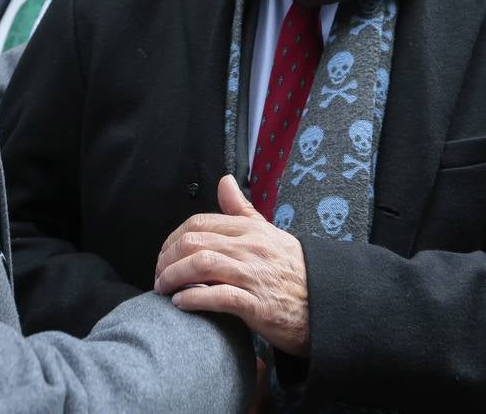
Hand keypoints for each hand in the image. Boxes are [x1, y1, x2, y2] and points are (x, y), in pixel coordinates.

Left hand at [154, 175, 309, 355]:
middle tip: (159, 274)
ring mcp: (254, 275)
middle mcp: (250, 247)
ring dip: (174, 277)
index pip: (200, 222)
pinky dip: (193, 299)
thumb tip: (224, 181)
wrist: (327, 303)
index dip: (173, 238)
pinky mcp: (258, 305)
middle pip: (194, 241)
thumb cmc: (294, 271)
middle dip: (167, 258)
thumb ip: (242, 209)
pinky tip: (181, 303)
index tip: (165, 254)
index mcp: (250, 229)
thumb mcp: (269, 233)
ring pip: (201, 264)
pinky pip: (218, 296)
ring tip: (164, 289)